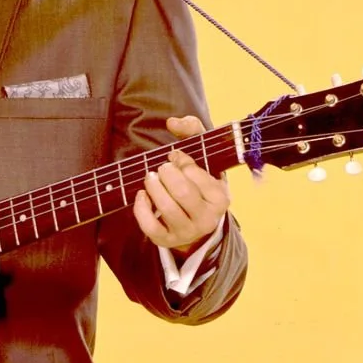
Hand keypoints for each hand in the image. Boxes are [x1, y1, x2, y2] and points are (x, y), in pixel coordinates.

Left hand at [132, 115, 231, 256]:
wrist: (197, 222)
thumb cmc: (200, 183)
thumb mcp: (205, 158)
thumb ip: (193, 132)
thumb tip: (173, 121)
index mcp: (221, 198)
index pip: (197, 174)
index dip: (181, 160)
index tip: (175, 156)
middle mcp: (207, 218)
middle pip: (182, 192)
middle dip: (166, 173)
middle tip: (162, 167)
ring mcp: (187, 232)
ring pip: (166, 208)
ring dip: (152, 186)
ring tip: (150, 177)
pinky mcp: (167, 240)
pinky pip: (150, 226)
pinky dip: (141, 207)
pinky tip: (142, 195)